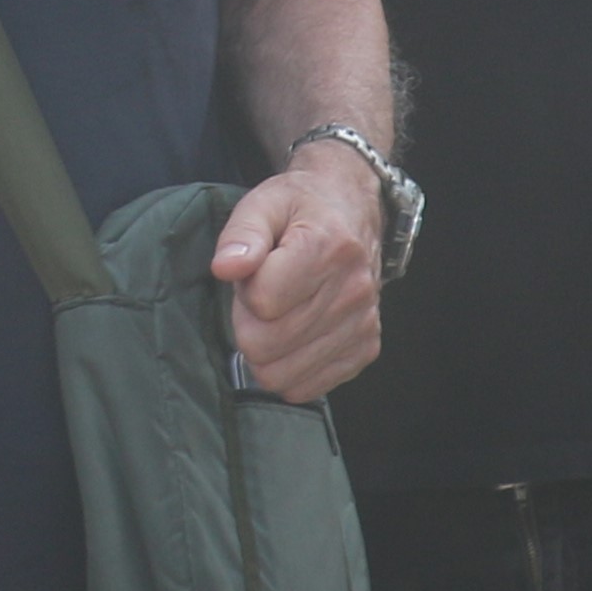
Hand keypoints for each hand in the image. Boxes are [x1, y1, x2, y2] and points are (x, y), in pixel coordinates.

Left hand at [214, 148, 385, 402]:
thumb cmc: (301, 208)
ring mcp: (363, 323)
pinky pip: (307, 388)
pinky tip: (296, 335)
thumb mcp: (263, 202)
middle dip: (250, 322)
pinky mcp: (366, 349)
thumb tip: (225, 268)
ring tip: (280, 312)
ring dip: (268, 348)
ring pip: (282, 374)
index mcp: (329, 247)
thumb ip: (240, 234)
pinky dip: (290, 368)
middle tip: (262, 295)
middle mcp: (354, 289)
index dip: (246, 290)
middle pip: (267, 343)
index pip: (263, 301)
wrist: (353, 210)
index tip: (257, 271)